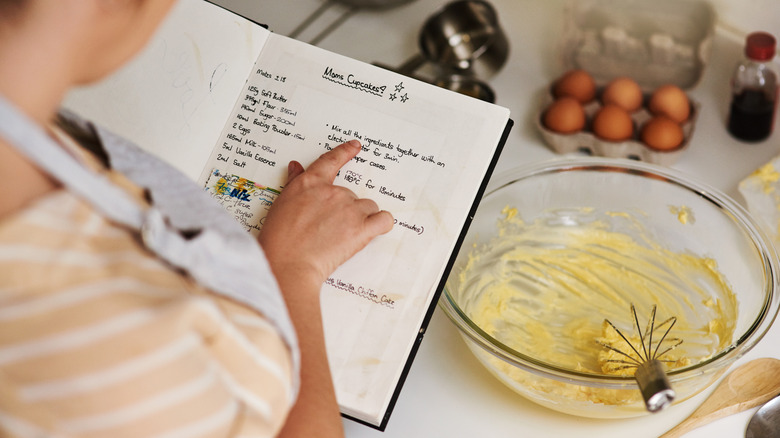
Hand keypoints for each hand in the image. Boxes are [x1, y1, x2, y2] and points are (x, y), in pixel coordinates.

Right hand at [258, 140, 393, 287]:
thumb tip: (296, 167)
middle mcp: (333, 192)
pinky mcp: (362, 229)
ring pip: (368, 207)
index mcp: (311, 183)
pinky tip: (373, 231)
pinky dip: (381, 225)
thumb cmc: (279, 239)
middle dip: (345, 210)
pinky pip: (384, 220)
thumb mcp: (282, 203)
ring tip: (343, 236)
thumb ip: (295, 183)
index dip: (345, 152)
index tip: (355, 146)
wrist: (288, 263)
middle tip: (329, 230)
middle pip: (352, 194)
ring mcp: (350, 209)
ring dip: (362, 218)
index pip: (331, 160)